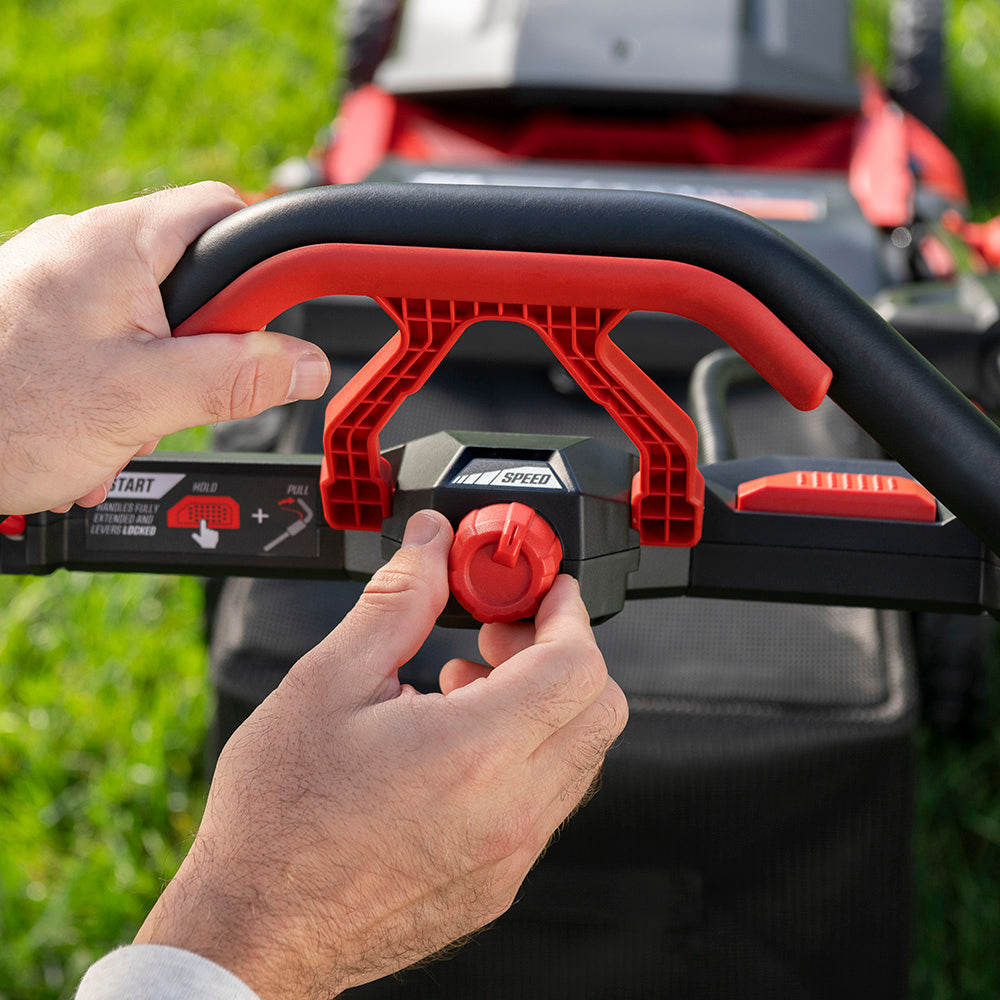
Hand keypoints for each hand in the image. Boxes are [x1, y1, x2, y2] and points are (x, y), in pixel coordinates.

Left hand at [0, 182, 330, 514]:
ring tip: (126, 427)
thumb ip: (235, 377)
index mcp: (111, 246)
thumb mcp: (142, 400)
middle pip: (190, 277)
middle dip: (206, 345)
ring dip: (159, 382)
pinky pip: (108, 345)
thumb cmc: (3, 413)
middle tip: (190, 392)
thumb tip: (306, 365)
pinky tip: (97, 432)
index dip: (266, 253)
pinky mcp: (39, 323)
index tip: (286, 301)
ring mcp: (56, 287)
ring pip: (151, 322)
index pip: (222, 209)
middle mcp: (80, 252)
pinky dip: (118, 391)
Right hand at [134, 510, 627, 997]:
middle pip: (599, 710)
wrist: (254, 931)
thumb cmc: (279, 822)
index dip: (568, 613)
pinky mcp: (498, 884)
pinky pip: (550, 802)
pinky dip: (529, 754)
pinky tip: (461, 744)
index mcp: (475, 754)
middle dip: (564, 653)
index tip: (545, 591)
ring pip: (580, 756)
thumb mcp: (328, 683)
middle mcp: (510, 812)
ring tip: (467, 686)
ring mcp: (510, 856)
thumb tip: (432, 544)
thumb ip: (397, 601)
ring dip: (545, 703)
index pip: (578, 666)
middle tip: (501, 635)